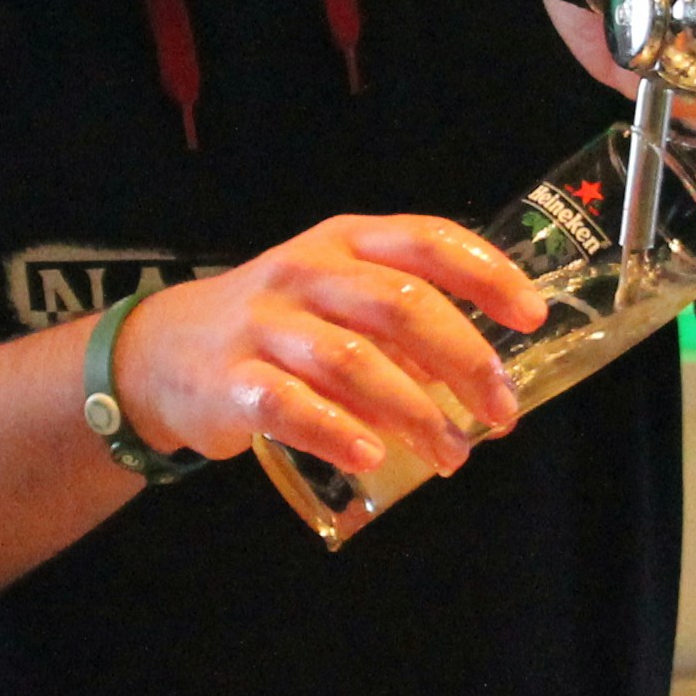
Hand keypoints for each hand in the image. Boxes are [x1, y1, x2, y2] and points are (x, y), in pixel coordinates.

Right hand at [113, 214, 548, 480]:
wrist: (164, 352)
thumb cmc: (278, 324)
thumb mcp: (337, 294)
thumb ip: (404, 319)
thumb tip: (485, 373)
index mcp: (345, 241)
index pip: (426, 239)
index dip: (486, 274)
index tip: (532, 316)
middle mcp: (306, 271)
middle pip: (400, 305)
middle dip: (464, 360)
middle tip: (501, 411)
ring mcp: (266, 324)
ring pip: (353, 361)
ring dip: (415, 413)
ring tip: (452, 454)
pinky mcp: (232, 380)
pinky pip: (290, 406)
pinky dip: (336, 432)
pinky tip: (371, 456)